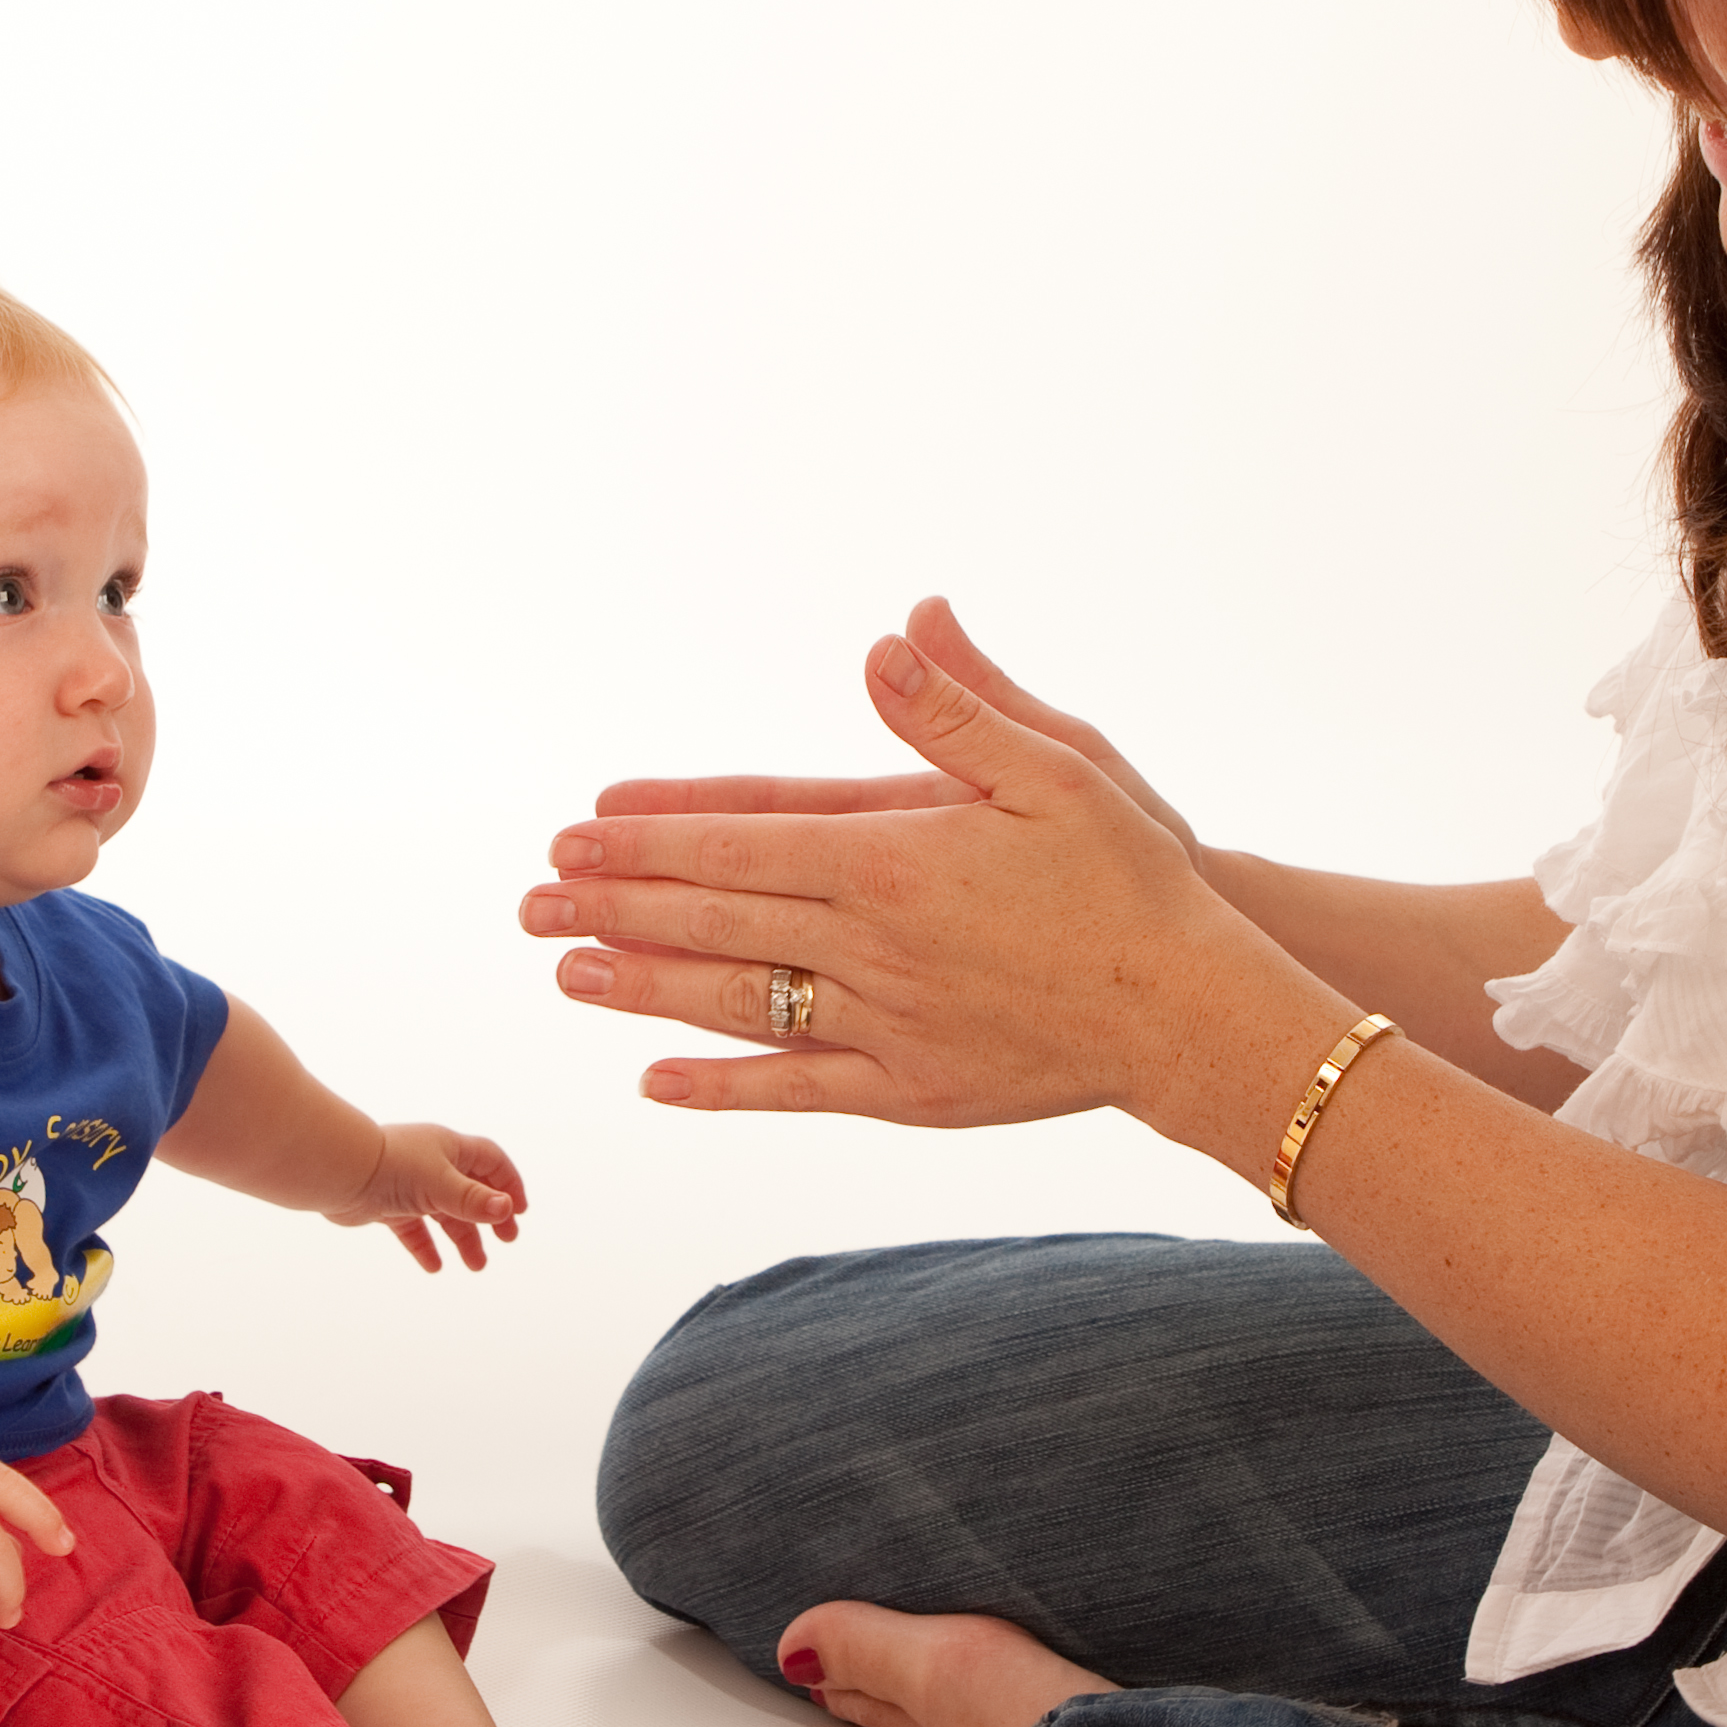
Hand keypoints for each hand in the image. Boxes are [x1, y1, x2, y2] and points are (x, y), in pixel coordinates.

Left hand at [328, 1123, 527, 1272]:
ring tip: (476, 1265)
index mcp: (449, 1148)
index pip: (490, 1162)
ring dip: (462, 1238)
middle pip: (471, 1191)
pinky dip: (425, 1246)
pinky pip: (412, 1228)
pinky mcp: (387, 1206)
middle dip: (490, 1216)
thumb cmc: (391, 1167)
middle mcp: (431, 1164)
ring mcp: (409, 1186)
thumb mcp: (439, 1184)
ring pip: (444, 1214)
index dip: (508, 1184)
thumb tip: (506, 1210)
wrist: (338, 1172)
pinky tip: (434, 1266)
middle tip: (507, 1240)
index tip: (519, 1211)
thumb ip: (472, 1200)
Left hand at [527, 607, 1333, 1132]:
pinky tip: (656, 1083)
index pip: (740, 837)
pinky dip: (721, 1087)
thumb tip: (891, 635)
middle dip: (615, 904)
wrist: (1196, 1011)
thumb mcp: (1061, 765)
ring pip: (735, 1003)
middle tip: (530, 898)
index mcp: (893, 858)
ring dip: (642, 987)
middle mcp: (869, 946)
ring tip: (564, 972)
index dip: (649, 834)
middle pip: (716, 918)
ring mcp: (882, 1026)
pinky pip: (794, 1089)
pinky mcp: (908, 1091)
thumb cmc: (1135, 875)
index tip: (574, 829)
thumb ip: (962, 708)